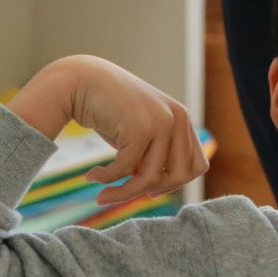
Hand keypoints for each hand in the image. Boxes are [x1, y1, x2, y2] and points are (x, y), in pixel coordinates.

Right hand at [9, 55, 209, 204]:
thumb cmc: (109, 111)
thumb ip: (155, 157)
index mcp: (183, 120)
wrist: (80, 81)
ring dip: (123, 193)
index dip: (175, 183)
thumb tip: (158, 190)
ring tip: (103, 195)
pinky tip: (92, 175)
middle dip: (149, 191)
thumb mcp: (141, 134)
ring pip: (150, 177)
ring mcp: (162, 122)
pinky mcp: (140, 128)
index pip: (197, 166)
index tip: (150, 190)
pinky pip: (125, 169)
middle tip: (123, 193)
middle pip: (179, 177)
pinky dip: (107, 178)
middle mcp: (178, 119)